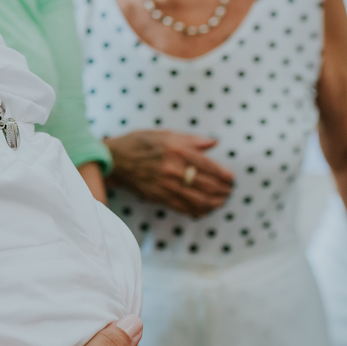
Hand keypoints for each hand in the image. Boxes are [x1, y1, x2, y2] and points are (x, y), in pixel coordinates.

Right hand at [104, 130, 232, 217]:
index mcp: (177, 150)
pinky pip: (184, 207)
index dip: (224, 175)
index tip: (232, 179)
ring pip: (198, 199)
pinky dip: (198, 211)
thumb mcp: (165, 134)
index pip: (209, 166)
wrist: (114, 159)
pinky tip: (205, 210)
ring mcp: (166, 185)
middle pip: (207, 184)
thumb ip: (191, 139)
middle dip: (223, 190)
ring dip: (214, 203)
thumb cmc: (139, 143)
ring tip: (222, 202)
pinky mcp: (159, 197)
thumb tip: (214, 142)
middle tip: (230, 191)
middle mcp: (173, 169)